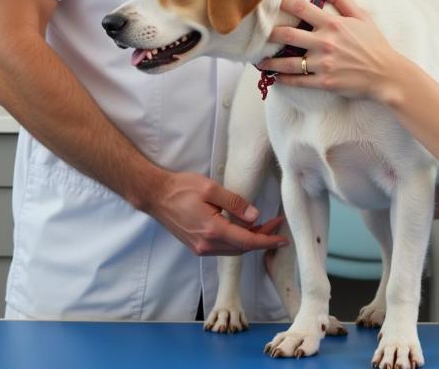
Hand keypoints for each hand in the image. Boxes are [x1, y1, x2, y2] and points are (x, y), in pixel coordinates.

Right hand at [146, 171, 288, 255]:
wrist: (156, 195)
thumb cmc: (181, 188)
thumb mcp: (211, 189)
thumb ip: (235, 203)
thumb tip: (255, 216)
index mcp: (212, 231)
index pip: (247, 241)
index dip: (267, 241)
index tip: (282, 240)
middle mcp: (206, 245)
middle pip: (242, 248)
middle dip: (262, 238)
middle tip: (276, 225)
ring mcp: (200, 247)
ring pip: (233, 250)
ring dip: (250, 240)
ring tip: (264, 226)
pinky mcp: (197, 245)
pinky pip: (223, 248)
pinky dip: (237, 241)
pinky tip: (244, 229)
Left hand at [257, 0, 403, 102]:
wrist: (386, 74)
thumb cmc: (375, 45)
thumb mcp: (362, 17)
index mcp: (333, 24)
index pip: (302, 8)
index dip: (285, 3)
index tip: (274, 2)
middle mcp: (325, 43)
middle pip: (288, 35)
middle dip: (271, 34)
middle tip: (261, 34)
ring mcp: (323, 64)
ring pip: (288, 62)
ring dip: (270, 62)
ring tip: (259, 61)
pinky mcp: (324, 82)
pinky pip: (298, 81)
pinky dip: (283, 80)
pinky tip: (274, 78)